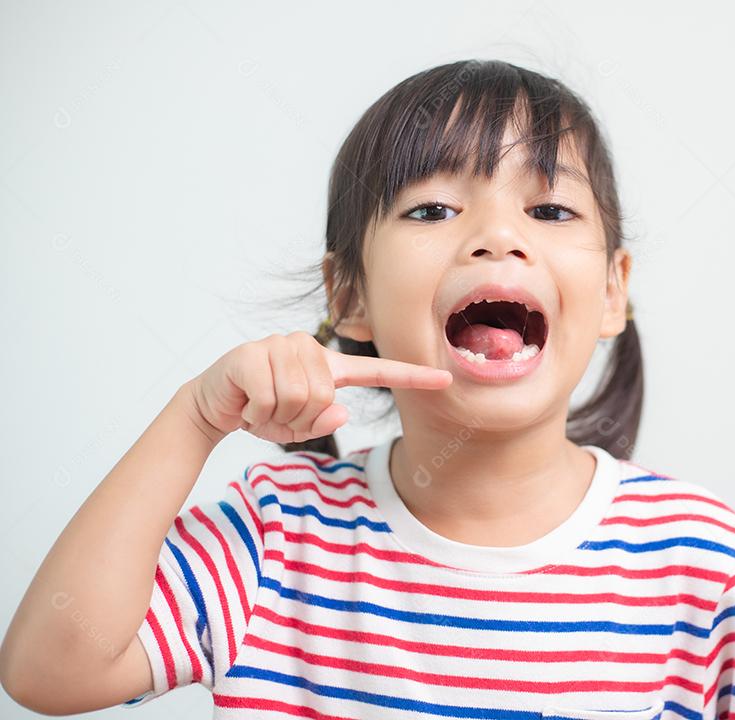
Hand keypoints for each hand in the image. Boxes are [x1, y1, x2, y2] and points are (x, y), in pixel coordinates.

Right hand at [187, 331, 451, 443]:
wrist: (214, 405)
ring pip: (298, 398)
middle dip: (298, 419)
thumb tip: (339, 410)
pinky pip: (269, 399)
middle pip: (323, 397)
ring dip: (276, 417)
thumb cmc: (263, 411)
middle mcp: (308, 347)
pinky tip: (246, 405)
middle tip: (276, 415)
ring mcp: (279, 345)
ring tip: (261, 408)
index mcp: (328, 366)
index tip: (446, 380)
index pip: (376, 370)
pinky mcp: (251, 354)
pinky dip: (256, 414)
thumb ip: (323, 422)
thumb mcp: (297, 426)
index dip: (412, 377)